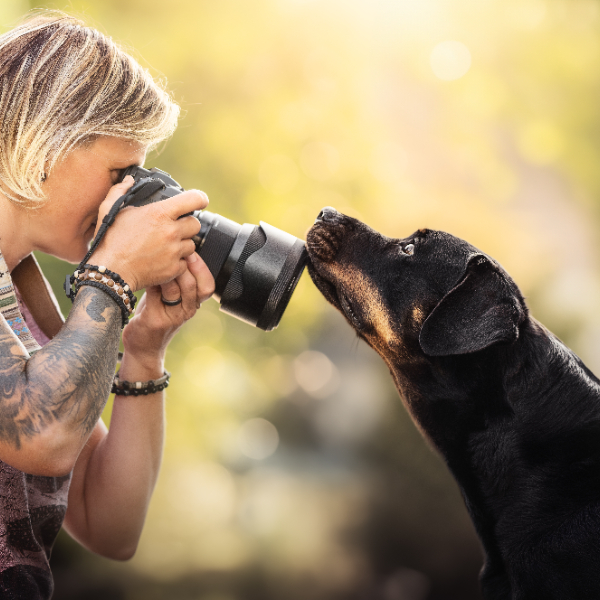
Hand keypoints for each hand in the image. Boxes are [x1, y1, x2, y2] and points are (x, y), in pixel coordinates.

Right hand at [91, 176, 208, 291]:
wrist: (111, 271)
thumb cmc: (109, 241)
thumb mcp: (109, 210)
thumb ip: (120, 191)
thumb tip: (128, 181)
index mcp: (159, 213)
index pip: (194, 199)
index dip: (199, 199)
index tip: (199, 201)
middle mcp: (171, 231)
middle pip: (195, 224)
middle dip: (187, 225)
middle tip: (173, 228)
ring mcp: (174, 251)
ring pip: (191, 244)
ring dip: (182, 244)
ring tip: (165, 246)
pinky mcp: (174, 268)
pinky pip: (185, 262)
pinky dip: (176, 262)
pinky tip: (162, 260)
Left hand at [120, 252, 214, 374]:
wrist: (143, 346)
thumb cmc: (155, 316)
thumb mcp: (168, 296)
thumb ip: (175, 278)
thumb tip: (176, 251)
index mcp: (193, 303)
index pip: (208, 285)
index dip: (201, 267)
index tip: (190, 251)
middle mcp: (187, 310)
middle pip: (195, 286)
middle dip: (185, 265)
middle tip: (174, 253)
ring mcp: (172, 317)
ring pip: (176, 289)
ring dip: (167, 273)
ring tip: (158, 261)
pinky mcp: (156, 320)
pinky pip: (156, 295)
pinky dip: (152, 281)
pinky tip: (146, 274)